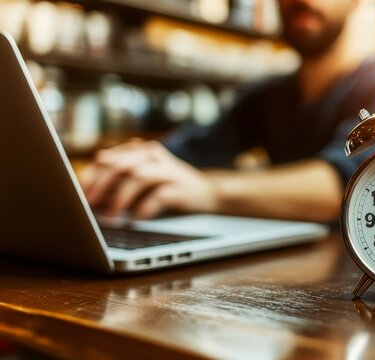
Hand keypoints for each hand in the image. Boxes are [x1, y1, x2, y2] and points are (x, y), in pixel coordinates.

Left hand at [80, 140, 217, 218]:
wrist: (209, 193)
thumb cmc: (168, 189)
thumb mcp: (141, 184)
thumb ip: (117, 185)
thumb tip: (87, 199)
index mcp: (140, 152)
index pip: (107, 159)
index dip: (90, 177)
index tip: (77, 196)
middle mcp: (153, 157)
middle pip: (120, 165)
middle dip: (100, 185)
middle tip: (87, 205)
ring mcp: (169, 171)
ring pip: (138, 177)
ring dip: (120, 198)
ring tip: (110, 217)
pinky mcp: (182, 188)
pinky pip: (160, 195)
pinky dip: (144, 208)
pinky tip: (135, 219)